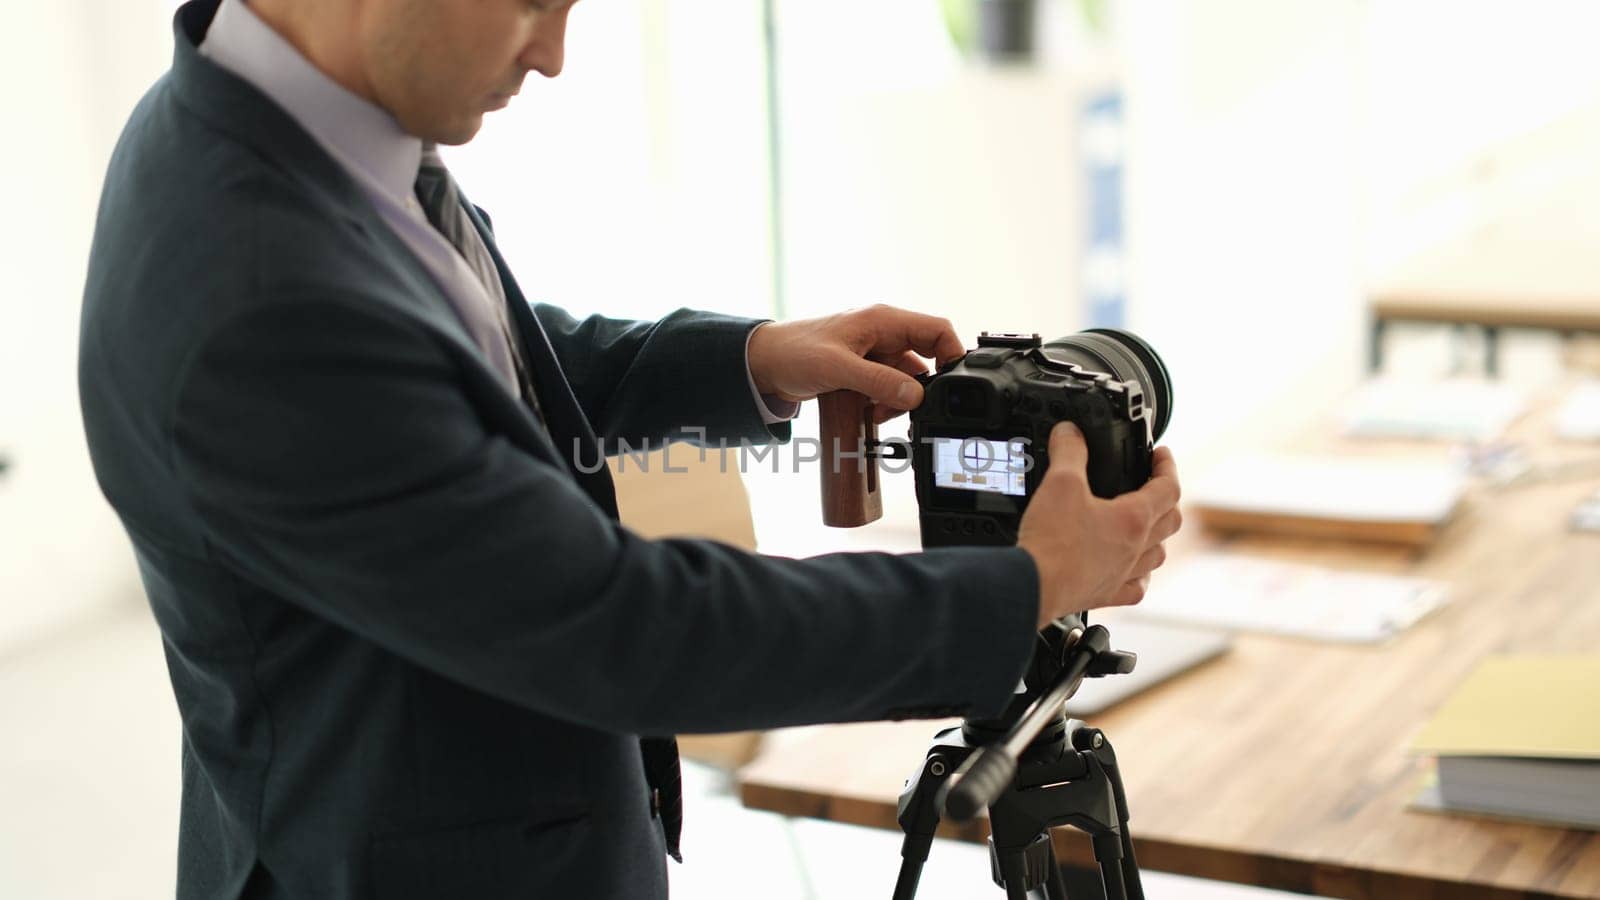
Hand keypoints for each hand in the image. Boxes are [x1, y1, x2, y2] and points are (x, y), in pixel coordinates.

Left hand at [746, 304, 966, 422]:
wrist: (762, 364)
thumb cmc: (794, 352)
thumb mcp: (838, 368)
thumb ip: (878, 381)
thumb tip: (915, 395)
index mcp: (883, 320)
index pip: (936, 330)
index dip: (952, 354)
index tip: (952, 385)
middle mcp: (884, 333)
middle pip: (925, 360)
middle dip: (919, 389)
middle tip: (904, 410)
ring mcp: (874, 353)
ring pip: (907, 380)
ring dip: (898, 401)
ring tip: (877, 413)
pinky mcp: (864, 370)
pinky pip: (889, 389)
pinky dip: (885, 404)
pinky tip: (869, 413)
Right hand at [1018, 423, 1182, 629]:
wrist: (1034, 586)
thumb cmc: (1051, 542)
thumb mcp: (1059, 482)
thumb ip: (1069, 451)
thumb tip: (1070, 432)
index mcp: (1133, 519)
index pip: (1168, 487)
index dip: (1167, 466)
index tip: (1161, 455)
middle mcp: (1135, 549)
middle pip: (1170, 521)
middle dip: (1167, 498)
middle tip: (1155, 485)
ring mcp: (1122, 574)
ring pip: (1157, 555)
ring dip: (1159, 536)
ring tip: (1148, 525)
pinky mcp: (1105, 594)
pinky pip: (1136, 587)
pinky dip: (1139, 575)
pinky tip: (1131, 570)